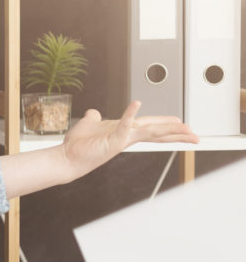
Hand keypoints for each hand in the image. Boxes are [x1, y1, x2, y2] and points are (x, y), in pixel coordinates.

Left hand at [59, 101, 198, 179]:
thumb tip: (94, 112)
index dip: (165, 125)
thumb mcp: (89, 125)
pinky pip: (123, 125)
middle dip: (176, 133)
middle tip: (195, 135)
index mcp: (123, 131)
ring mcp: (121, 139)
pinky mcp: (113, 141)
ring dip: (166, 127)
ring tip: (182, 125)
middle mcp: (126, 136)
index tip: (181, 123)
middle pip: (156, 132)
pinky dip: (130, 114)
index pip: (149, 127)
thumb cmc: (77, 144)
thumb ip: (94, 118)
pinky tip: (137, 104)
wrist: (66, 157)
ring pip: (149, 131)